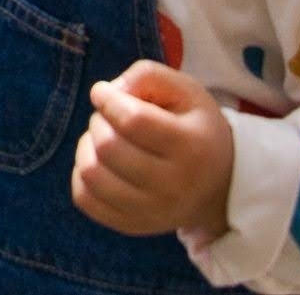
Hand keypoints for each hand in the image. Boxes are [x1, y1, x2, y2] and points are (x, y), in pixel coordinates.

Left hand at [73, 60, 233, 236]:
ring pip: (91, 174)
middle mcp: (174, 186)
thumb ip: (147, 76)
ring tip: (102, 138)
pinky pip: (85, 198)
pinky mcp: (132, 225)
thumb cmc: (195, 128)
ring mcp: (153, 212)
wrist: (218, 186)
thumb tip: (110, 91)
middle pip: (107, 147)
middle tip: (108, 117)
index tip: (102, 92)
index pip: (132, 120)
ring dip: (86, 146)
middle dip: (98, 121)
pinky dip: (81, 174)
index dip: (107, 99)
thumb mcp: (186, 90)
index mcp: (191, 147)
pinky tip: (99, 162)